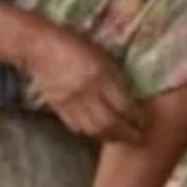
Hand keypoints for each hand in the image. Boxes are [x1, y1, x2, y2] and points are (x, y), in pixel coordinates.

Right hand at [22, 25, 143, 142]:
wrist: (40, 47)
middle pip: (110, 122)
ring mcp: (70, 102)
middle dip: (128, 134)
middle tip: (139, 138)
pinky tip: (99, 134)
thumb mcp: (104, 58)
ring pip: (94, 129)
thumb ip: (117, 79)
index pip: (124, 105)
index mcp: (101, 75)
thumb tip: (134, 98)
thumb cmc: (77, 47)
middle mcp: (87, 92)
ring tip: (122, 140)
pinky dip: (90, 133)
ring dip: (110, 137)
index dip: (138, 117)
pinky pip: (76, 126)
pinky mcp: (57, 107)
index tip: (147, 123)